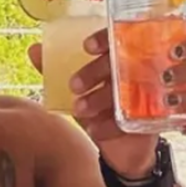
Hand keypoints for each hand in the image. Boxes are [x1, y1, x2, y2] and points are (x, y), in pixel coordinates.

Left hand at [30, 33, 156, 178]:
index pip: (117, 39)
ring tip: (80, 110)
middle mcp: (137, 73)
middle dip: (95, 72)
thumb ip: (55, 70)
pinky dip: (110, 126)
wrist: (122, 147)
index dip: (103, 39)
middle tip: (74, 85)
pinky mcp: (152, 119)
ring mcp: (148, 94)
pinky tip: (94, 131)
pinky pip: (132, 119)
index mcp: (121, 59)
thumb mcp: (78, 90)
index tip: (86, 47)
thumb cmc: (99, 109)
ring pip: (126, 90)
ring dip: (100, 98)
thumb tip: (33, 49)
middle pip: (120, 63)